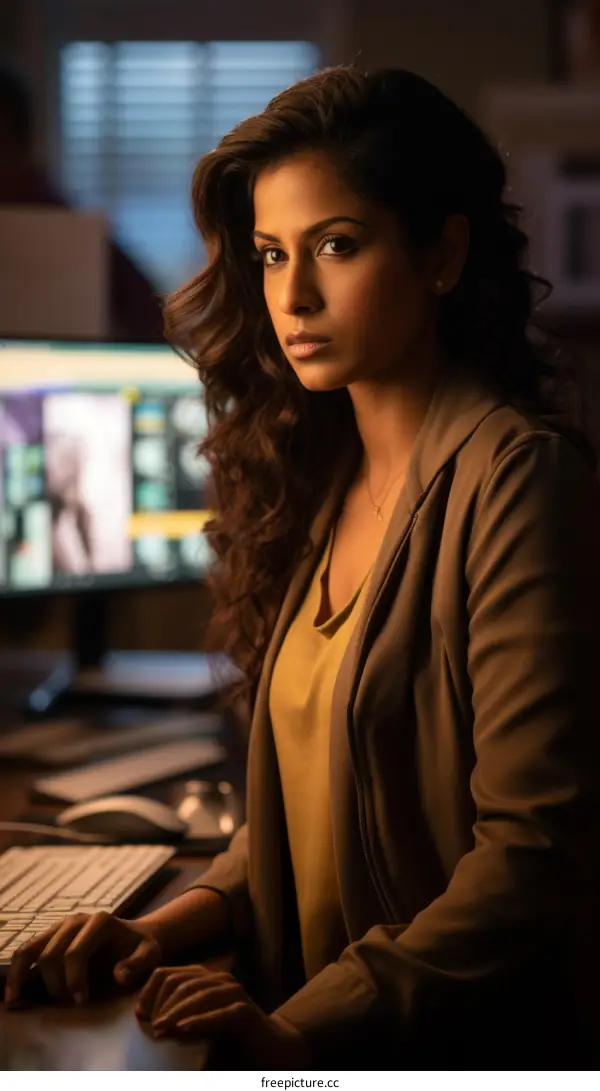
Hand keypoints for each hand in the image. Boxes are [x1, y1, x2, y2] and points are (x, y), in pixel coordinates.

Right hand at [4, 912, 162, 1006]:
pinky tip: (12, 992)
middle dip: (55, 984)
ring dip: (23, 976)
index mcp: (100, 921)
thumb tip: (118, 976)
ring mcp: (60, 926)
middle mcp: (76, 920)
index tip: (80, 1001)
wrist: (135, 937)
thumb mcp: (150, 954)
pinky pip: (27, 949)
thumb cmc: (141, 948)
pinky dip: (16, 969)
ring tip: (15, 1001)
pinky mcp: (51, 935)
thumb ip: (138, 964)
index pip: (75, 952)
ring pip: (31, 948)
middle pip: (51, 954)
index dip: (73, 980)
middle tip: (67, 1003)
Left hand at [136, 964, 309, 1069]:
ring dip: (176, 1012)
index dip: (149, 991)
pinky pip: (218, 1013)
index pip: (168, 973)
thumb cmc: (230, 1038)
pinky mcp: (244, 1011)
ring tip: (160, 1028)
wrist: (270, 1048)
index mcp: (205, 978)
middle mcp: (219, 979)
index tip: (139, 1015)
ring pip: (197, 994)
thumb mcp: (200, 1025)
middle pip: (180, 982)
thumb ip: (180, 1019)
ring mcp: (233, 993)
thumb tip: (152, 1024)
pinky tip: (182, 1029)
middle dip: (160, 1002)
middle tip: (149, 1025)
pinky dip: (199, 1021)